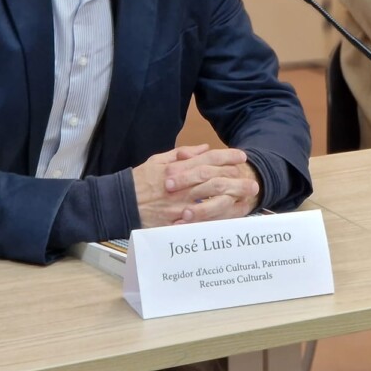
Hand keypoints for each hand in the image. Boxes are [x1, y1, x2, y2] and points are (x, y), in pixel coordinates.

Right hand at [133, 144, 261, 227]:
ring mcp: (177, 206)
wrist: (118, 203)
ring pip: (209, 201)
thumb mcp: (158, 160)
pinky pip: (197, 222)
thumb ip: (182, 154)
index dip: (226, 157)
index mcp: (176, 169)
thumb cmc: (139, 180)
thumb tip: (205, 148)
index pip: (206, 160)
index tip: (242, 156)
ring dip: (230, 198)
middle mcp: (179, 187)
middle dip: (235, 180)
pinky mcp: (174, 223)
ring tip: (247, 197)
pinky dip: (214, 219)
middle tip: (253, 181)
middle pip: (212, 181)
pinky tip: (228, 217)